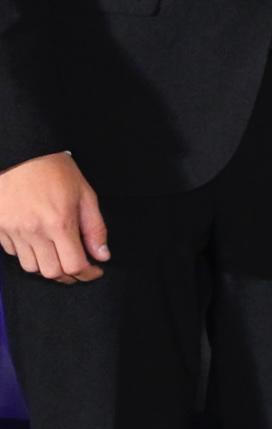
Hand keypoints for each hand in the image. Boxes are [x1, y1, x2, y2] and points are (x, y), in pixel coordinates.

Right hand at [0, 150, 107, 282]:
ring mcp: (13, 231)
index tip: (94, 271)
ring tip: (57, 255)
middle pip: (51, 272)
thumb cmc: (54, 169)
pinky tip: (37, 241)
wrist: (20, 153)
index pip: (74, 265)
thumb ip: (95, 228)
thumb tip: (102, 255)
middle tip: (78, 267)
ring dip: (46, 266)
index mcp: (59, 222)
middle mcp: (34, 230)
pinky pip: (13, 253)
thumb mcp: (85, 194)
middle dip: (68, 275)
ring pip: (30, 267)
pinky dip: (27, 253)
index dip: (87, 273)